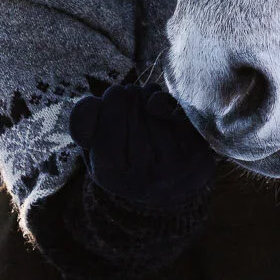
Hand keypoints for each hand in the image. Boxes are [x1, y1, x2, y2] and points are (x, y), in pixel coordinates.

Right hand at [69, 83, 216, 206]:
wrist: (166, 187)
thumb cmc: (124, 158)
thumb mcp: (94, 146)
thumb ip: (84, 124)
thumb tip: (94, 102)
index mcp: (109, 176)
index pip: (109, 121)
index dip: (113, 99)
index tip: (115, 93)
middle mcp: (141, 180)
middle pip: (133, 113)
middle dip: (132, 95)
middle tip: (132, 92)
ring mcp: (172, 172)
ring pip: (156, 112)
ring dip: (150, 94)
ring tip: (147, 98)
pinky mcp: (196, 160)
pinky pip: (179, 116)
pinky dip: (171, 105)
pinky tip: (164, 108)